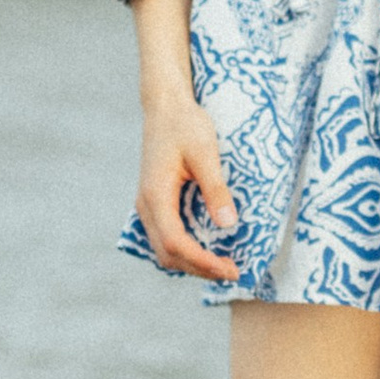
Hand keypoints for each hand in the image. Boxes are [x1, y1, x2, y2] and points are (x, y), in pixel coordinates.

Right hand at [136, 93, 237, 282]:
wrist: (165, 107)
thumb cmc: (185, 124)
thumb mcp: (205, 153)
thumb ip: (215, 189)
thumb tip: (228, 224)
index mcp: (156, 195)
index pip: (175, 243)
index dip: (202, 262)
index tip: (230, 268)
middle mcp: (146, 205)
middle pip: (167, 254)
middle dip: (199, 269)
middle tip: (233, 271)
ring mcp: (148, 205)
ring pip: (163, 250)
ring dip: (192, 264)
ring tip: (222, 266)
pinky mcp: (155, 203)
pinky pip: (165, 238)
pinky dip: (185, 251)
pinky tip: (207, 250)